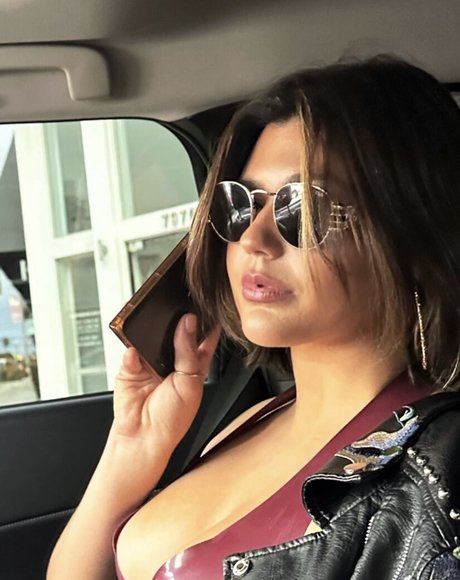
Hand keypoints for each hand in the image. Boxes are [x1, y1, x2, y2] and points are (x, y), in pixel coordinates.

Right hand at [112, 314, 219, 455]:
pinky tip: (136, 352)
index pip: (204, 339)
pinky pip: (130, 352)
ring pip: (152, 338)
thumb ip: (188, 351)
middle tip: (179, 307)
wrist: (144, 439)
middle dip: (177, 320)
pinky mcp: (130, 367)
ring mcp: (150, 363)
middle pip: (176, 333)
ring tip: (157, 325)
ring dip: (152, 331)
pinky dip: (132, 352)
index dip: (207, 323)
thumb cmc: (172, 419)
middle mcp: (173, 362)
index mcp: (194, 366)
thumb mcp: (190, 383)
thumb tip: (188, 323)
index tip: (208, 305)